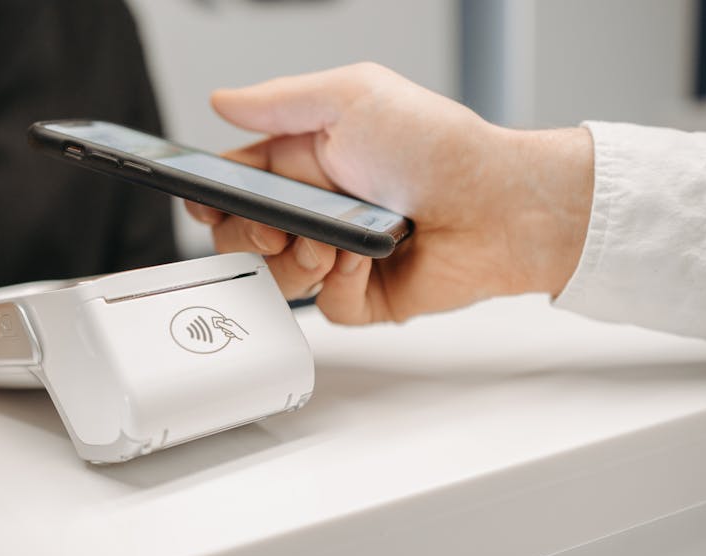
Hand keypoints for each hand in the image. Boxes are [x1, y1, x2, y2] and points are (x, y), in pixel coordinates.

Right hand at [186, 63, 593, 323]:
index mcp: (307, 161)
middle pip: (244, 238)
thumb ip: (278, 102)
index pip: (237, 184)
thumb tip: (223, 102)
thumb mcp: (351, 97)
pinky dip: (338, 285)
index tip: (208, 203)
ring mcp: (339, 255)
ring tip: (334, 241)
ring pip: (277, 278)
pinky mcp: (364, 296)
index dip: (214, 198)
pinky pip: (324, 308)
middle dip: (249, 236)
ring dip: (297, 261)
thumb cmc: (438, 145)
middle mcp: (319, 209)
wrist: (498, 204)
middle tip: (275, 228)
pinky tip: (366, 259)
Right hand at [211, 316, 247, 339]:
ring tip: (233, 333)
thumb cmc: (238, 331)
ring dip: (228, 333)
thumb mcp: (230, 328)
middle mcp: (230, 324)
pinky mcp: (231, 332)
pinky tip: (234, 335)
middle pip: (222, 327)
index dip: (221, 325)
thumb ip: (223, 325)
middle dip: (226, 330)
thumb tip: (217, 322)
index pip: (221, 322)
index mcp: (229, 321)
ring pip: (225, 331)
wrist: (244, 337)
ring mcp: (230, 328)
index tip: (222, 326)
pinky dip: (230, 335)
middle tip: (230, 331)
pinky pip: (227, 334)